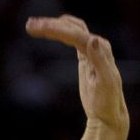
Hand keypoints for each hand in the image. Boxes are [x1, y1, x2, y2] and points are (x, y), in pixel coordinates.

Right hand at [26, 15, 127, 132]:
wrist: (109, 114)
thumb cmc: (107, 102)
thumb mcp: (105, 83)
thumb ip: (99, 60)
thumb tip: (93, 39)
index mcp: (101, 50)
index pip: (76, 34)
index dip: (57, 30)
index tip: (39, 27)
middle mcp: (98, 45)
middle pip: (72, 28)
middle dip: (51, 25)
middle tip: (30, 25)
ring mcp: (92, 50)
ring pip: (71, 30)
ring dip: (53, 25)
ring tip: (32, 26)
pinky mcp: (85, 56)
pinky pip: (72, 38)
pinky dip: (59, 32)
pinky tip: (48, 29)